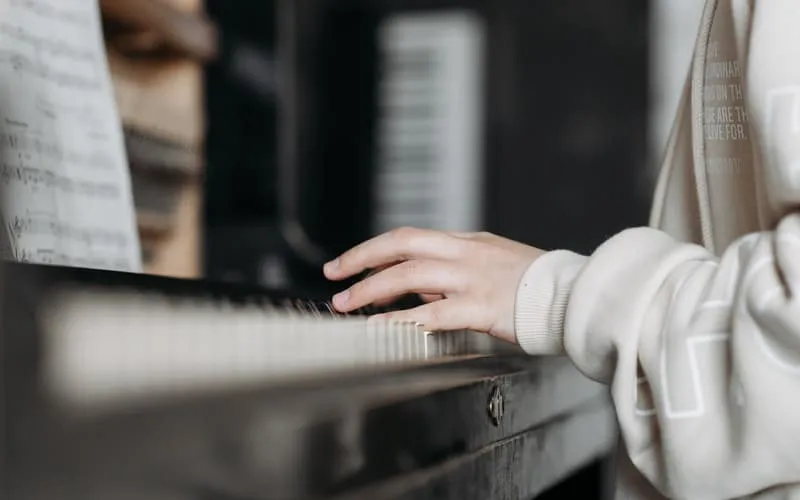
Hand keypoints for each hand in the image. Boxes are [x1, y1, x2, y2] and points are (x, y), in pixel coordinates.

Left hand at [323, 227, 544, 343]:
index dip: (374, 248)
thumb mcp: (492, 266)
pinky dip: (402, 318)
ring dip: (372, 288)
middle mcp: (466, 253)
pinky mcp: (482, 306)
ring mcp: (473, 277)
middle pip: (402, 245)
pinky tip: (381, 327)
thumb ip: (455, 274)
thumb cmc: (536, 286)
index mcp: (467, 242)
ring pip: (410, 274)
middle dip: (361, 259)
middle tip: (334, 275)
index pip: (410, 237)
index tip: (350, 262)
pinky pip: (433, 312)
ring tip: (347, 304)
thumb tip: (419, 290)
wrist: (574, 295)